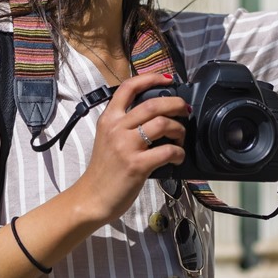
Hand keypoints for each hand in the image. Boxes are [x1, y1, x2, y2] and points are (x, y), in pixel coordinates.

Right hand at [71, 72, 188, 224]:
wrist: (92, 198)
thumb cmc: (104, 170)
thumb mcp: (108, 139)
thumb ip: (125, 124)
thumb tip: (156, 116)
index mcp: (109, 119)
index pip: (128, 87)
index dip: (150, 78)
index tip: (167, 80)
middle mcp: (116, 128)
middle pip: (153, 104)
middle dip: (175, 103)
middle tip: (185, 110)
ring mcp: (126, 146)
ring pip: (162, 124)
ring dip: (179, 129)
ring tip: (181, 137)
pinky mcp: (137, 165)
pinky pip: (167, 151)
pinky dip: (178, 153)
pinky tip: (177, 158)